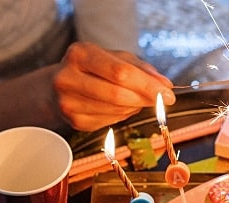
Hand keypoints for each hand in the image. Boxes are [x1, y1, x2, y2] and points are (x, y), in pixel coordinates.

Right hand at [52, 42, 175, 130]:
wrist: (60, 85)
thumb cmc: (94, 68)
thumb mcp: (116, 58)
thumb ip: (142, 69)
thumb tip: (166, 85)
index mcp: (80, 54)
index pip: (120, 72)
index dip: (147, 85)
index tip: (169, 94)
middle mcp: (68, 78)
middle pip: (118, 94)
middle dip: (145, 99)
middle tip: (162, 102)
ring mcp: (68, 102)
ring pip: (116, 110)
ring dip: (135, 107)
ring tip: (136, 99)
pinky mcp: (74, 121)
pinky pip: (110, 121)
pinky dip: (123, 115)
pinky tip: (121, 107)